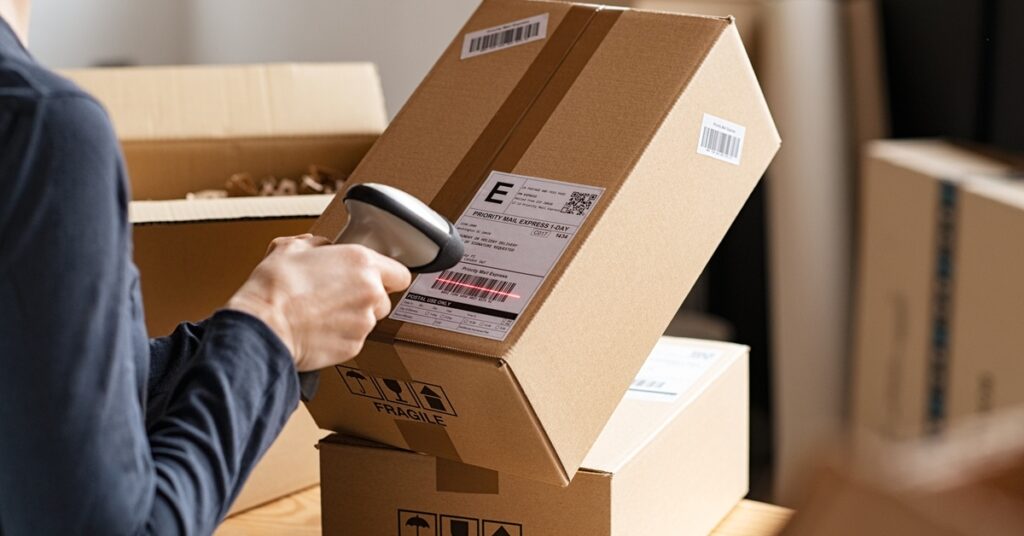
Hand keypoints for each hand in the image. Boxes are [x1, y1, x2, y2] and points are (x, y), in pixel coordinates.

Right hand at [226, 234, 410, 370]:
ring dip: (351, 318)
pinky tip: (317, 330)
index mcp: (362, 263)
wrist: (264, 325)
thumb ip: (316, 244)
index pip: (399, 273)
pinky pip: (353, 340)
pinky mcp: (353, 347)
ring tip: (321, 314)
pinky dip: (340, 337)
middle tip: (337, 296)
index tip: (375, 278)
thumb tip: (320, 247)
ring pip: (368, 320)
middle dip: (365, 298)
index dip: (387, 276)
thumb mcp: (290, 247)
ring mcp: (364, 323)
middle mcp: (370, 292)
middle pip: (384, 299)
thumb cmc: (275, 287)